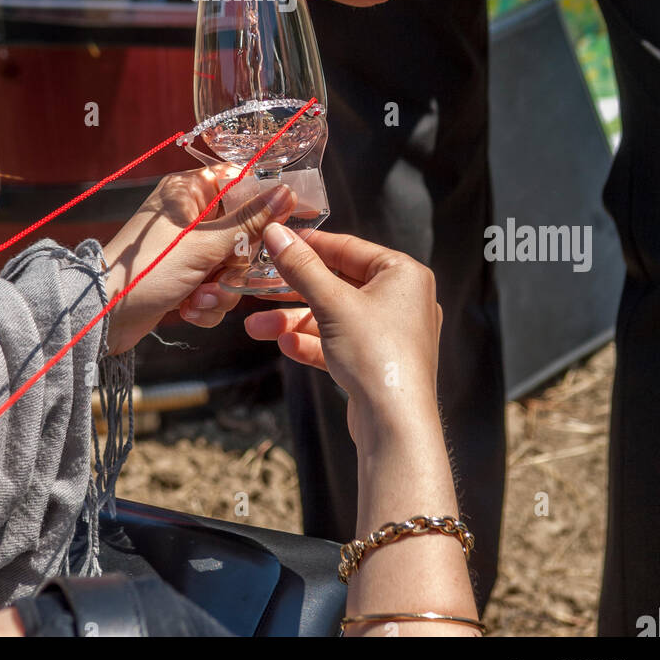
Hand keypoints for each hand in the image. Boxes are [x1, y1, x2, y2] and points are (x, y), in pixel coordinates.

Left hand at [102, 168, 295, 353]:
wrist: (104, 317)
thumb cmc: (148, 271)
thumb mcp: (204, 246)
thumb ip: (248, 222)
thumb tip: (286, 193)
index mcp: (189, 192)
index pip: (240, 182)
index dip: (264, 202)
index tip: (284, 223)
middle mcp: (189, 216)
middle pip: (241, 232)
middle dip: (234, 265)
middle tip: (219, 276)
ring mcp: (187, 247)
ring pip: (231, 264)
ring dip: (220, 289)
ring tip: (197, 299)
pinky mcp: (184, 276)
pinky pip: (216, 286)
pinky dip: (206, 302)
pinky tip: (188, 309)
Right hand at [245, 226, 441, 444]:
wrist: (395, 426)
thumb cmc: (377, 355)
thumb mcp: (332, 303)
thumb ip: (301, 267)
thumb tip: (276, 233)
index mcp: (403, 274)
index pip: (348, 248)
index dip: (309, 245)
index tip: (277, 241)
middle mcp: (401, 300)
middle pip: (337, 284)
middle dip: (294, 292)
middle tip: (259, 287)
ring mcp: (390, 333)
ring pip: (334, 317)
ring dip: (295, 322)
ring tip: (257, 327)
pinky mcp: (377, 361)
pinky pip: (340, 343)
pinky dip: (313, 343)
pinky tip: (285, 345)